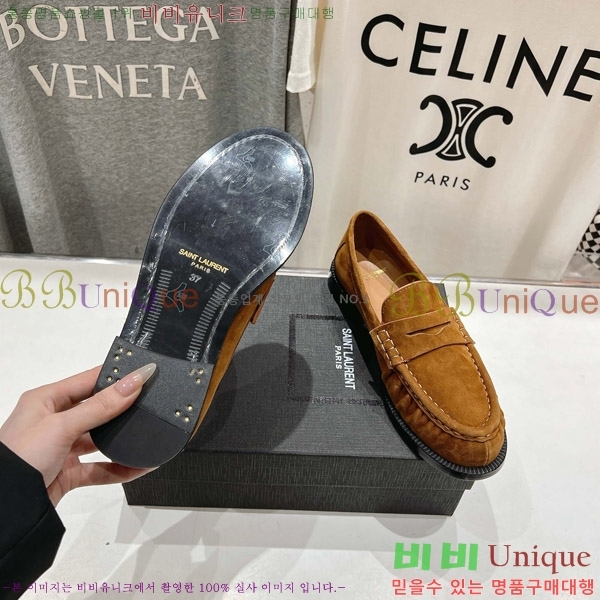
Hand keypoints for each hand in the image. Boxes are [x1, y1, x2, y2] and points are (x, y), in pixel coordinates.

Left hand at [0, 363, 155, 505]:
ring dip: (122, 442)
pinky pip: (99, 468)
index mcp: (45, 400)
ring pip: (99, 440)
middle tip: (149, 405)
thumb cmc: (16, 460)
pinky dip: (118, 468)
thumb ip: (101, 406)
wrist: (3, 509)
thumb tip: (132, 383)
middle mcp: (52, 421)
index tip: (143, 374)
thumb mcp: (62, 426)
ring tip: (146, 436)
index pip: (88, 381)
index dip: (115, 377)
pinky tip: (137, 467)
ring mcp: (60, 448)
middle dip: (122, 410)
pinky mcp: (66, 472)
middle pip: (96, 410)